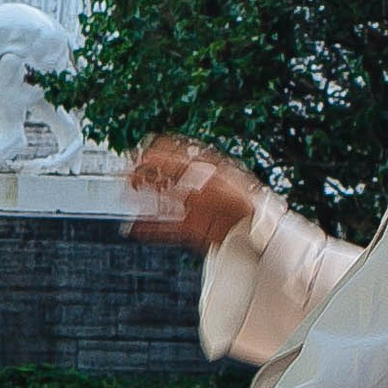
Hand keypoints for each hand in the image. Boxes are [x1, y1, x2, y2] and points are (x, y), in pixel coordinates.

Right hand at [125, 133, 263, 254]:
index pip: (180, 158)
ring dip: (146, 197)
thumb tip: (185, 169)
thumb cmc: (249, 206)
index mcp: (209, 173)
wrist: (260, 234)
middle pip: (169, 178)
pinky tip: (137, 226)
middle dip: (148, 174)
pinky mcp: (195, 228)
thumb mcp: (226, 186)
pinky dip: (152, 226)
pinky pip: (169, 226)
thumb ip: (201, 177)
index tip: (143, 153)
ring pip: (165, 200)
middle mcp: (200, 189)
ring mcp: (196, 209)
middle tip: (129, 171)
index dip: (161, 154)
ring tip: (127, 193)